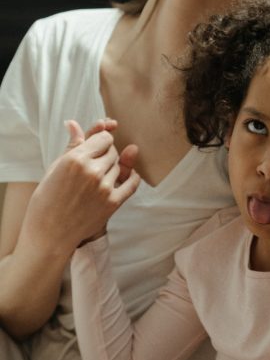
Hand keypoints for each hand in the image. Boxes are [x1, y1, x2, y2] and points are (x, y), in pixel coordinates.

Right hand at [23, 119, 140, 254]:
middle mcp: (91, 171)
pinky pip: (132, 183)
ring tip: (96, 180)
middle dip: (105, 154)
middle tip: (94, 165)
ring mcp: (104, 187)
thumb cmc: (46, 201)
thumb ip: (71, 146)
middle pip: (113, 150)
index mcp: (75, 159)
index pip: (104, 137)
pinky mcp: (113, 203)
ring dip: (112, 169)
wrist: (49, 236)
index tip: (96, 147)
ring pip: (120, 167)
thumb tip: (74, 123)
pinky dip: (132, 178)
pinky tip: (128, 177)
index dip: (100, 141)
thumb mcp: (54, 170)